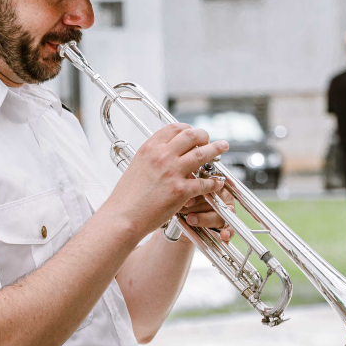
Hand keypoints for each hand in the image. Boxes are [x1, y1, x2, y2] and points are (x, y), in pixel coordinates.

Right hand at [104, 123, 227, 239]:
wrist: (122, 217)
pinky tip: (217, 182)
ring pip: (203, 154)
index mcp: (149, 148)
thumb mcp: (136, 166)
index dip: (187, 129)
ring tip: (223, 147)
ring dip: (216, 150)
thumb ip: (151, 158)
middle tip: (210, 140)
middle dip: (204, 135)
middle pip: (191, 136)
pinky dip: (214, 181)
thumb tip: (163, 155)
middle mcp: (162, 156)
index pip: (174, 128)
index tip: (193, 134)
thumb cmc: (126, 197)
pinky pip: (204, 182)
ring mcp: (173, 172)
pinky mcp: (181, 191)